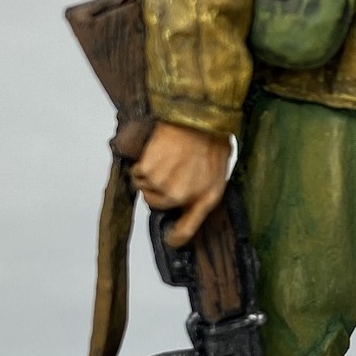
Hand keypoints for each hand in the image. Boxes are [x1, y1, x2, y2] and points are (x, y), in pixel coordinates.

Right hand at [131, 122, 231, 245]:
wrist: (199, 116)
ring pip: (144, 188)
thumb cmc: (211, 140)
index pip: (186, 231)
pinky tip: (156, 152)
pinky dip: (141, 164)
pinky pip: (136, 174)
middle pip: (156, 205)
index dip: (175, 239)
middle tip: (170, 170)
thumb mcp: (218, 173)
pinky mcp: (148, 170)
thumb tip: (184, 204)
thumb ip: (202, 194)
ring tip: (166, 158)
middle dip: (158, 190)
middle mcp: (181, 196)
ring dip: (149, 175)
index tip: (169, 239)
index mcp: (205, 199)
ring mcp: (163, 184)